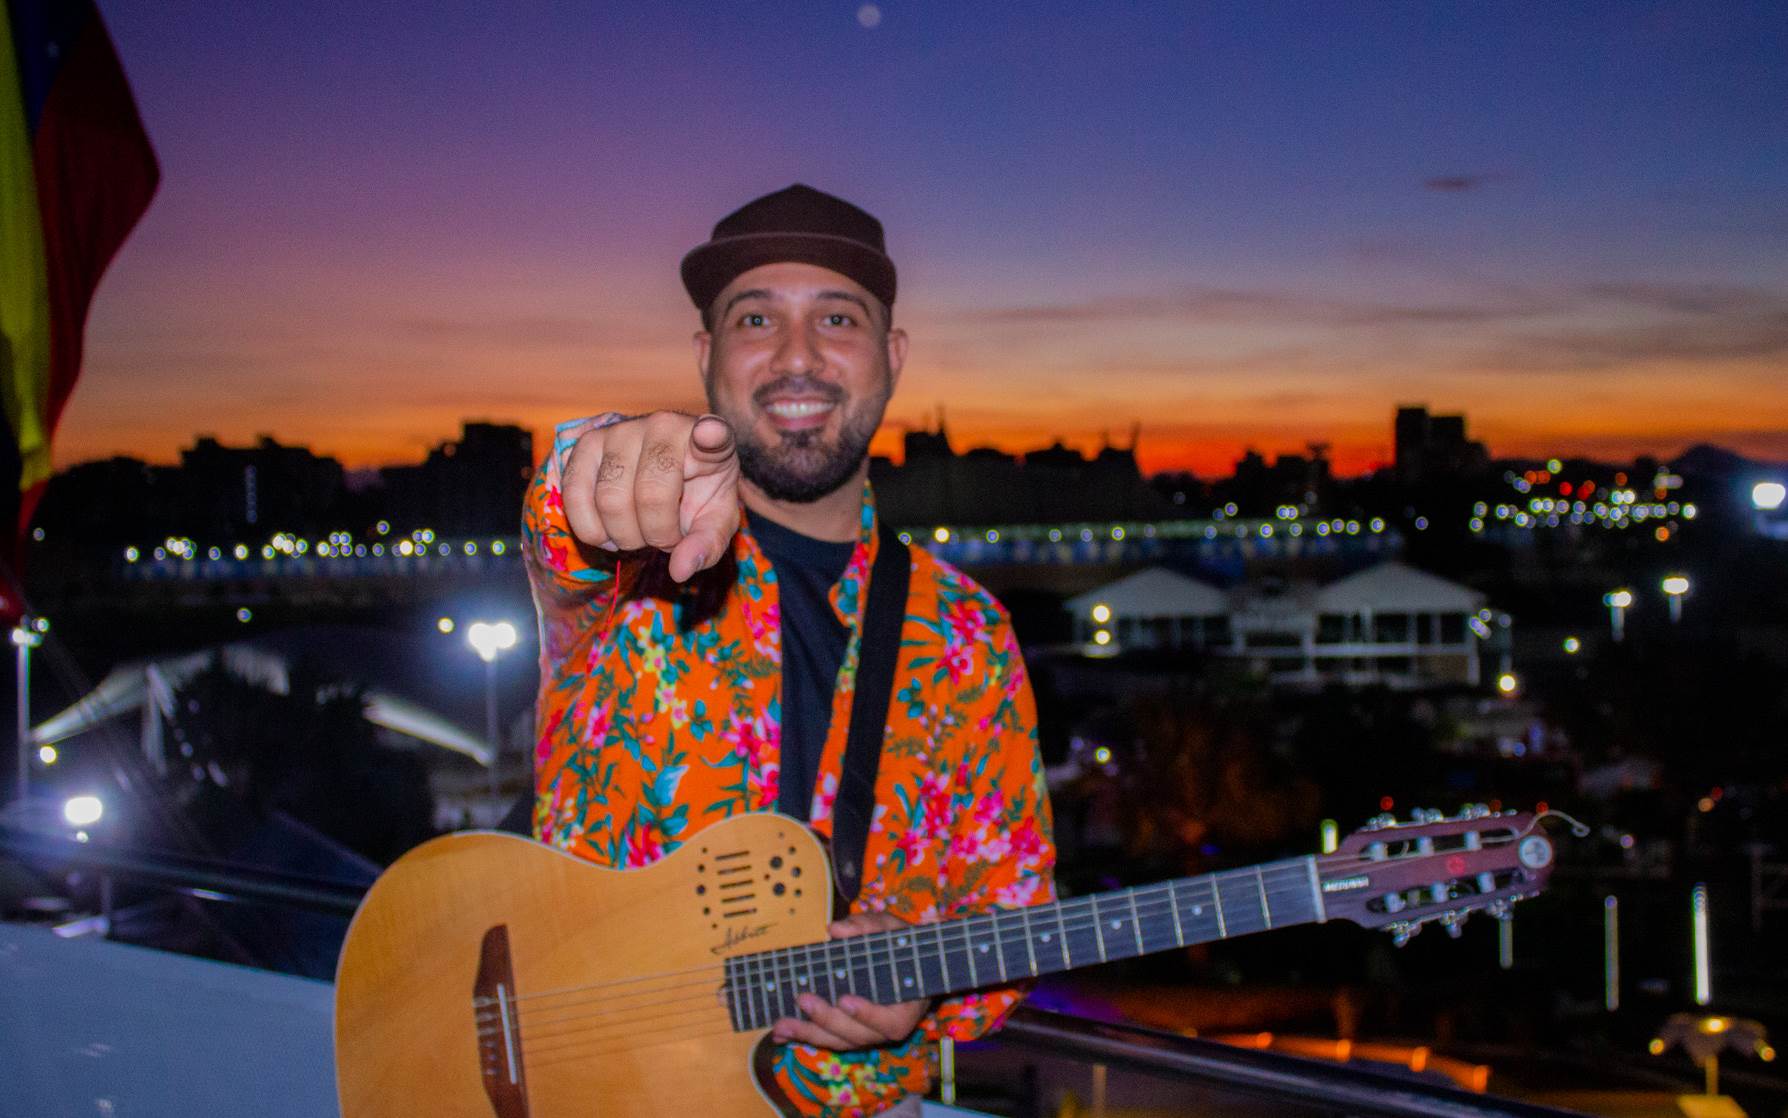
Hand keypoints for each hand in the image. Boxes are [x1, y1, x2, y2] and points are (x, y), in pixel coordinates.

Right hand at [560, 411, 739, 581]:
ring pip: (610, 499)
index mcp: (709, 441)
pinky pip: (574, 495)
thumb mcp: (714, 523)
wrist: (664, 477)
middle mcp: (664, 425)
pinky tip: (609, 532)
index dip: (710, 435)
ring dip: (624, 535)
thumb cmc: (696, 496)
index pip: (713, 434)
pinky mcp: (587, 442)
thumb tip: (680, 569)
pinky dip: (590, 529)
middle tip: (664, 537)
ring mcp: (621, 429)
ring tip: (638, 532)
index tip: (710, 435)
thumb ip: (706, 545)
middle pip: (650, 495)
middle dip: (656, 535)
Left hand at [770, 913, 930, 1050]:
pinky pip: (826, 1038)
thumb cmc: (898, 944)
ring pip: (839, 1041)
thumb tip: (836, 930)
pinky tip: (779, 1032)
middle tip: (804, 999)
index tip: (845, 1001)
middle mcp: (885, 1028)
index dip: (868, 1015)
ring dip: (808, 1034)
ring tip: (781, 1025)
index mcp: (906, 1007)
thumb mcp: (890, 929)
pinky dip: (803, 1035)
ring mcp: (865, 1033)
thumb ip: (868, 927)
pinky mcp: (846, 1033)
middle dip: (828, 1020)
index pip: (891, 1022)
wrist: (900, 959)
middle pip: (858, 1035)